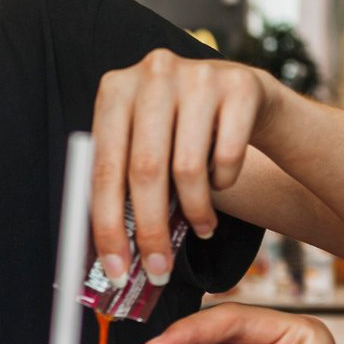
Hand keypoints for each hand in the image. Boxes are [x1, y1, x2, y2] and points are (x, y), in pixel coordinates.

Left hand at [90, 50, 277, 285]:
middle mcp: (153, 73)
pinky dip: (224, 182)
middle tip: (159, 268)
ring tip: (201, 226)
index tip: (116, 269)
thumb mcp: (143, 143)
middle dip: (152, 231)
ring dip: (195, 212)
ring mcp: (198, 75)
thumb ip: (123, 185)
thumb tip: (111, 256)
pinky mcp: (239, 86)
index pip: (104, 168)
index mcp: (115, 89)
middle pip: (146, 171)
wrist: (239, 95)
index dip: (108, 226)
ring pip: (189, 169)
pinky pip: (230, 156)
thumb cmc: (179, 132)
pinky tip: (221, 179)